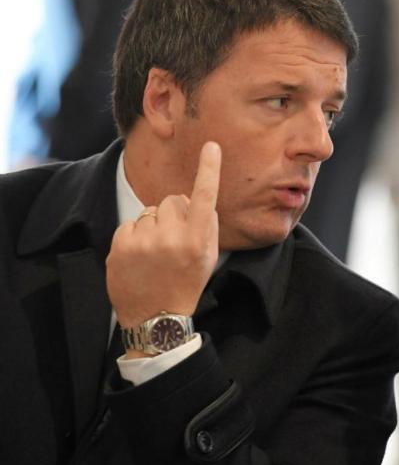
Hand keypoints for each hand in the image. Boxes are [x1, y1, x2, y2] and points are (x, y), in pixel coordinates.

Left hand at [107, 142, 220, 331]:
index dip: (209, 169)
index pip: (204, 197)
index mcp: (197, 240)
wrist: (155, 318)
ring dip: (154, 225)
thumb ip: (206, 225)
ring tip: (156, 252)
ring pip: (150, 212)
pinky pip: (131, 223)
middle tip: (174, 240)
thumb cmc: (186, 283)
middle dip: (174, 213)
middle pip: (172, 200)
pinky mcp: (120, 246)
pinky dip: (135, 235)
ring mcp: (143, 241)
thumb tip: (196, 196)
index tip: (212, 146)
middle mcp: (171, 237)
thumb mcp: (208, 257)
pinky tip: (140, 256)